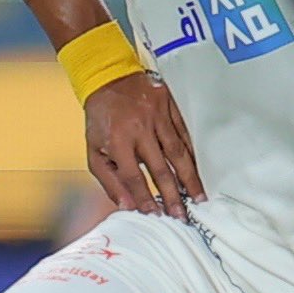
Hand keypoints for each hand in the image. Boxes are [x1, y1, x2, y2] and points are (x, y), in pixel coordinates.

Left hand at [84, 72, 201, 217]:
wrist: (108, 77)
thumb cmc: (100, 118)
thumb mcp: (93, 149)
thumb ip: (109, 179)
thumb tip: (127, 205)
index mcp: (118, 140)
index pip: (134, 176)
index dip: (145, 198)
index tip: (155, 215)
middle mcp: (139, 129)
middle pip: (160, 168)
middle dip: (173, 195)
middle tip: (182, 215)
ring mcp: (157, 116)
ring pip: (178, 151)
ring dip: (189, 177)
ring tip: (198, 197)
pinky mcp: (169, 106)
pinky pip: (185, 133)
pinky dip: (193, 152)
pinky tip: (199, 168)